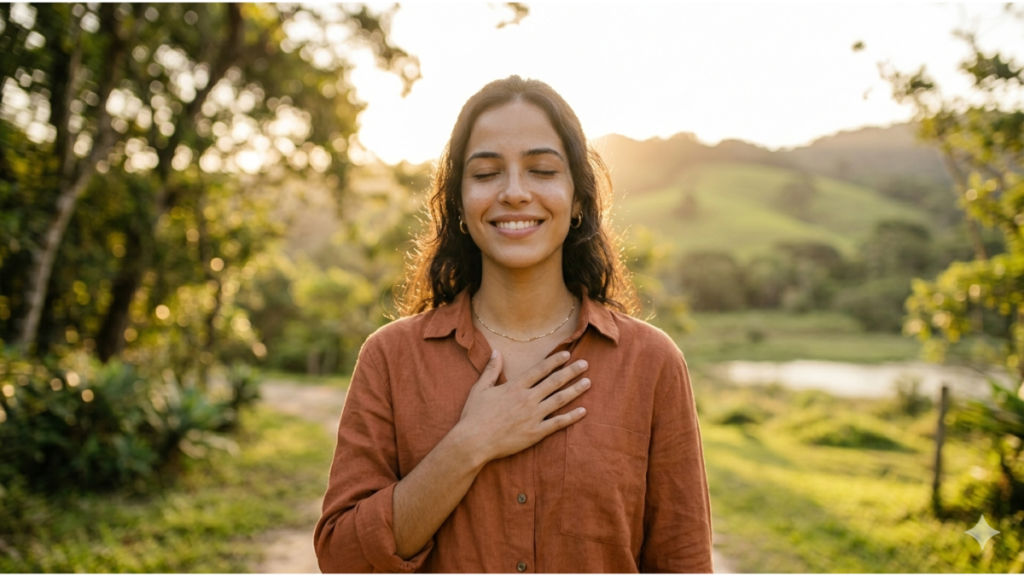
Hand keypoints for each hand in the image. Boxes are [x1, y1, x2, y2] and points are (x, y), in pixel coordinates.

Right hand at [455, 350, 589, 463]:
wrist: (473, 442)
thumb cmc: (474, 415)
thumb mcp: (480, 388)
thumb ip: (491, 370)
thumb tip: (496, 352)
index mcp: (515, 386)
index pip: (540, 369)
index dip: (555, 361)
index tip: (567, 354)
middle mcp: (527, 398)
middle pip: (554, 381)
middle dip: (572, 371)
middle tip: (585, 364)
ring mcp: (533, 416)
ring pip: (560, 400)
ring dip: (575, 390)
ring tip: (588, 383)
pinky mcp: (535, 433)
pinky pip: (557, 423)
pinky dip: (571, 417)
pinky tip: (583, 411)